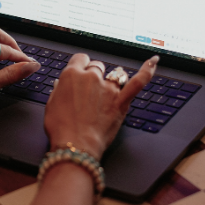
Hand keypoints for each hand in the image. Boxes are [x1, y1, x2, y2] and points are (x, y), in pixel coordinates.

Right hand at [44, 54, 158, 159]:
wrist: (75, 145)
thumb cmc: (61, 128)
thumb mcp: (51, 105)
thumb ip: (58, 90)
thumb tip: (61, 83)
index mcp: (71, 75)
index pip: (80, 59)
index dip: (80, 66)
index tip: (79, 72)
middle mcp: (91, 77)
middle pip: (97, 66)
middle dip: (94, 75)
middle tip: (89, 91)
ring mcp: (108, 89)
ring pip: (115, 74)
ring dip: (111, 79)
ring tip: (107, 90)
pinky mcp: (121, 102)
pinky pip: (138, 82)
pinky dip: (147, 71)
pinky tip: (153, 62)